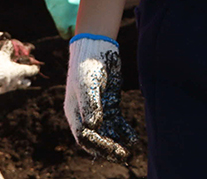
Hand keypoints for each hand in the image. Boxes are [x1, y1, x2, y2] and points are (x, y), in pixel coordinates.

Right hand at [0, 41, 41, 93]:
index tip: (36, 67)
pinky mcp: (2, 91)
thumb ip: (8, 48)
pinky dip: (8, 86)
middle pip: (26, 82)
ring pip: (17, 86)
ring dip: (17, 84)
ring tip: (17, 82)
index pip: (32, 71)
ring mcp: (10, 87)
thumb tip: (9, 41)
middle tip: (28, 80)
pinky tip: (5, 84)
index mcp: (20, 71)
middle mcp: (17, 80)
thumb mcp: (3, 54)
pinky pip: (7, 89)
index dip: (35, 68)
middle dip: (27, 80)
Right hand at [64, 35, 136, 160]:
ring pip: (107, 132)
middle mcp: (85, 114)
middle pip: (95, 137)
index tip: (108, 148)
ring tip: (126, 154)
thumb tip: (93, 126)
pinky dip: (123, 131)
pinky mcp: (110, 104)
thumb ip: (90, 104)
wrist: (97, 49)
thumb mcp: (88, 84)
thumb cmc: (87, 66)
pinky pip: (116, 122)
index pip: (83, 135)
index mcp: (74, 112)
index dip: (95, 145)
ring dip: (115, 143)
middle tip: (120, 156)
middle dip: (107, 148)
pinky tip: (132, 139)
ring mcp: (98, 110)